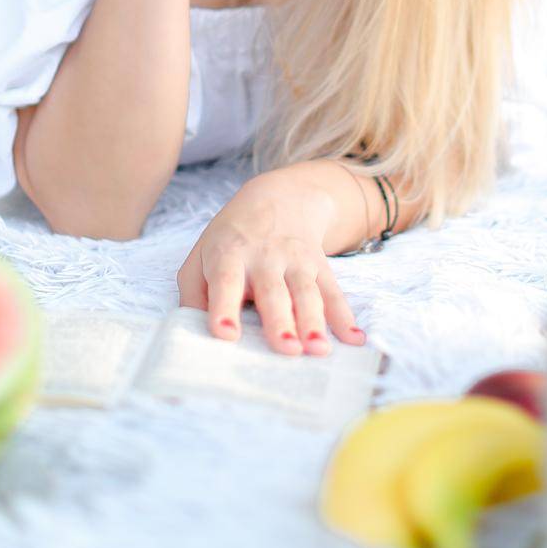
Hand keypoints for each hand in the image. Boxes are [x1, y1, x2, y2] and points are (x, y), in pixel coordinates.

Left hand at [175, 171, 367, 355]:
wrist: (280, 198)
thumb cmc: (232, 240)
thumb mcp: (201, 257)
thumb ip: (192, 295)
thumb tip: (192, 334)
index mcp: (229, 255)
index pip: (225, 281)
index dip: (224, 307)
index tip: (226, 334)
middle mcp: (264, 257)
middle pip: (273, 292)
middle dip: (280, 322)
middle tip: (286, 350)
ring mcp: (296, 260)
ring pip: (306, 293)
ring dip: (314, 321)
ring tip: (319, 349)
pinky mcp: (320, 266)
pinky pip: (334, 292)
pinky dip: (345, 317)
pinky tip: (354, 340)